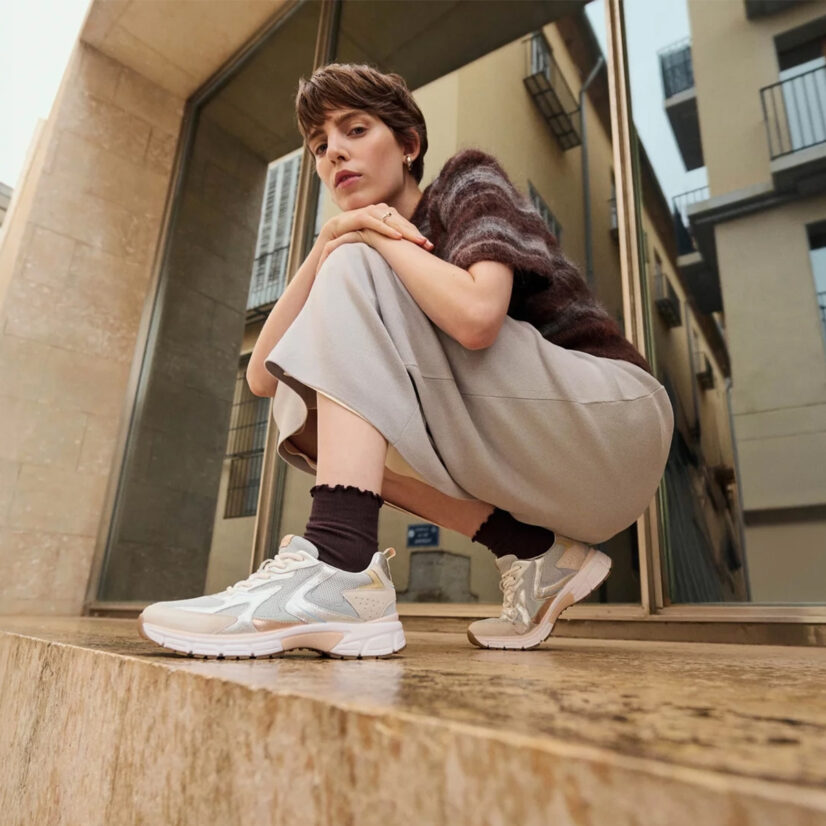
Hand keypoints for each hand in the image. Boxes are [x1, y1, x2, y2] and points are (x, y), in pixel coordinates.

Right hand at [316, 204, 433, 272]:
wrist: (332, 236)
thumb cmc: (355, 241)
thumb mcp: (375, 243)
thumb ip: (389, 246)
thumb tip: (408, 258)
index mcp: (386, 216)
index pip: (405, 225)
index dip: (417, 235)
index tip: (430, 247)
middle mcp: (379, 211)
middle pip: (401, 222)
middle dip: (415, 233)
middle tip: (428, 245)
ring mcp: (369, 212)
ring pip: (391, 221)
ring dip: (405, 231)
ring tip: (417, 241)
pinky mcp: (359, 217)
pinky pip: (375, 222)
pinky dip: (386, 229)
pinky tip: (397, 237)